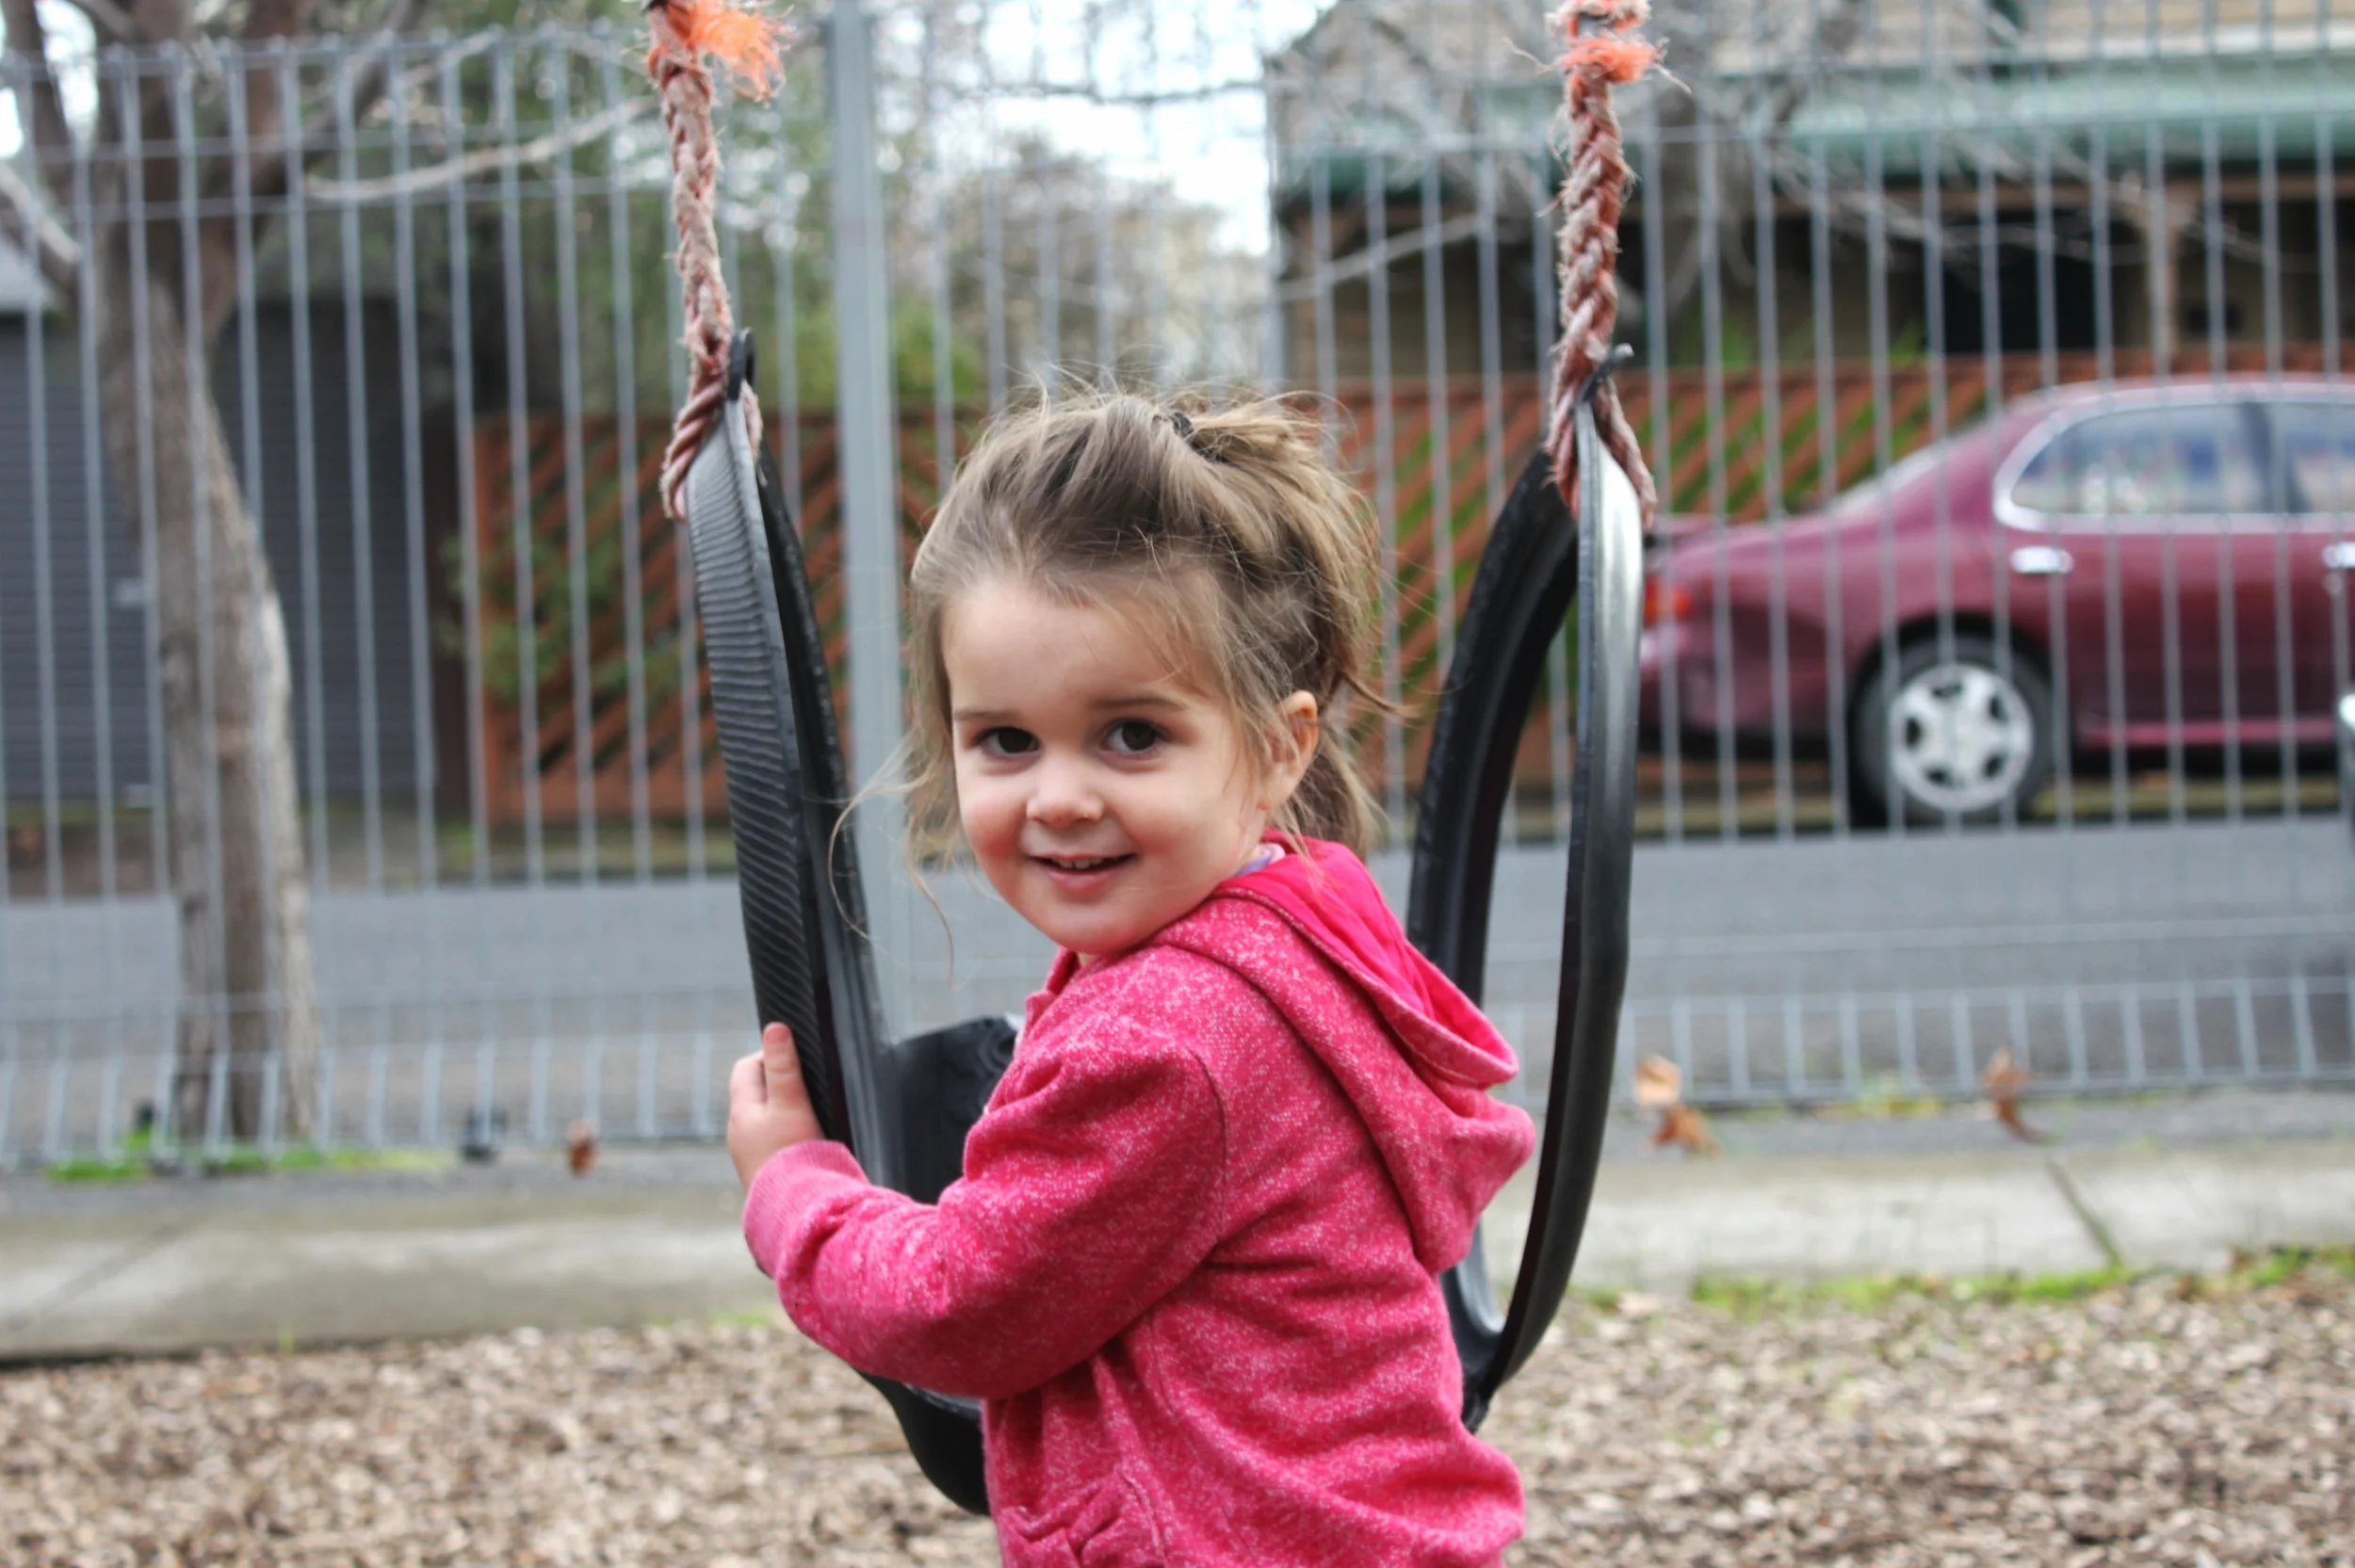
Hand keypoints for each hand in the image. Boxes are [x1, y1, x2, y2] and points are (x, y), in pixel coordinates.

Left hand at [728, 1023, 826, 1189]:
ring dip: (784, 1111)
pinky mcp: (764, 1173)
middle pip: (755, 1093)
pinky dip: (786, 1136)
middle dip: (779, 1084)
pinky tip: (808, 1144)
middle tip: (808, 1088)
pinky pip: (771, 1143)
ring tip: (811, 1116)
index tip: (798, 1062)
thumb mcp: (792, 1103)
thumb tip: (774, 1027)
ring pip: (764, 1119)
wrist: (796, 1212)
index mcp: (741, 1111)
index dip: (770, 1056)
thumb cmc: (794, 1155)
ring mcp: (749, 1155)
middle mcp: (739, 1132)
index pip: (746, 1067)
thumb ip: (784, 1066)